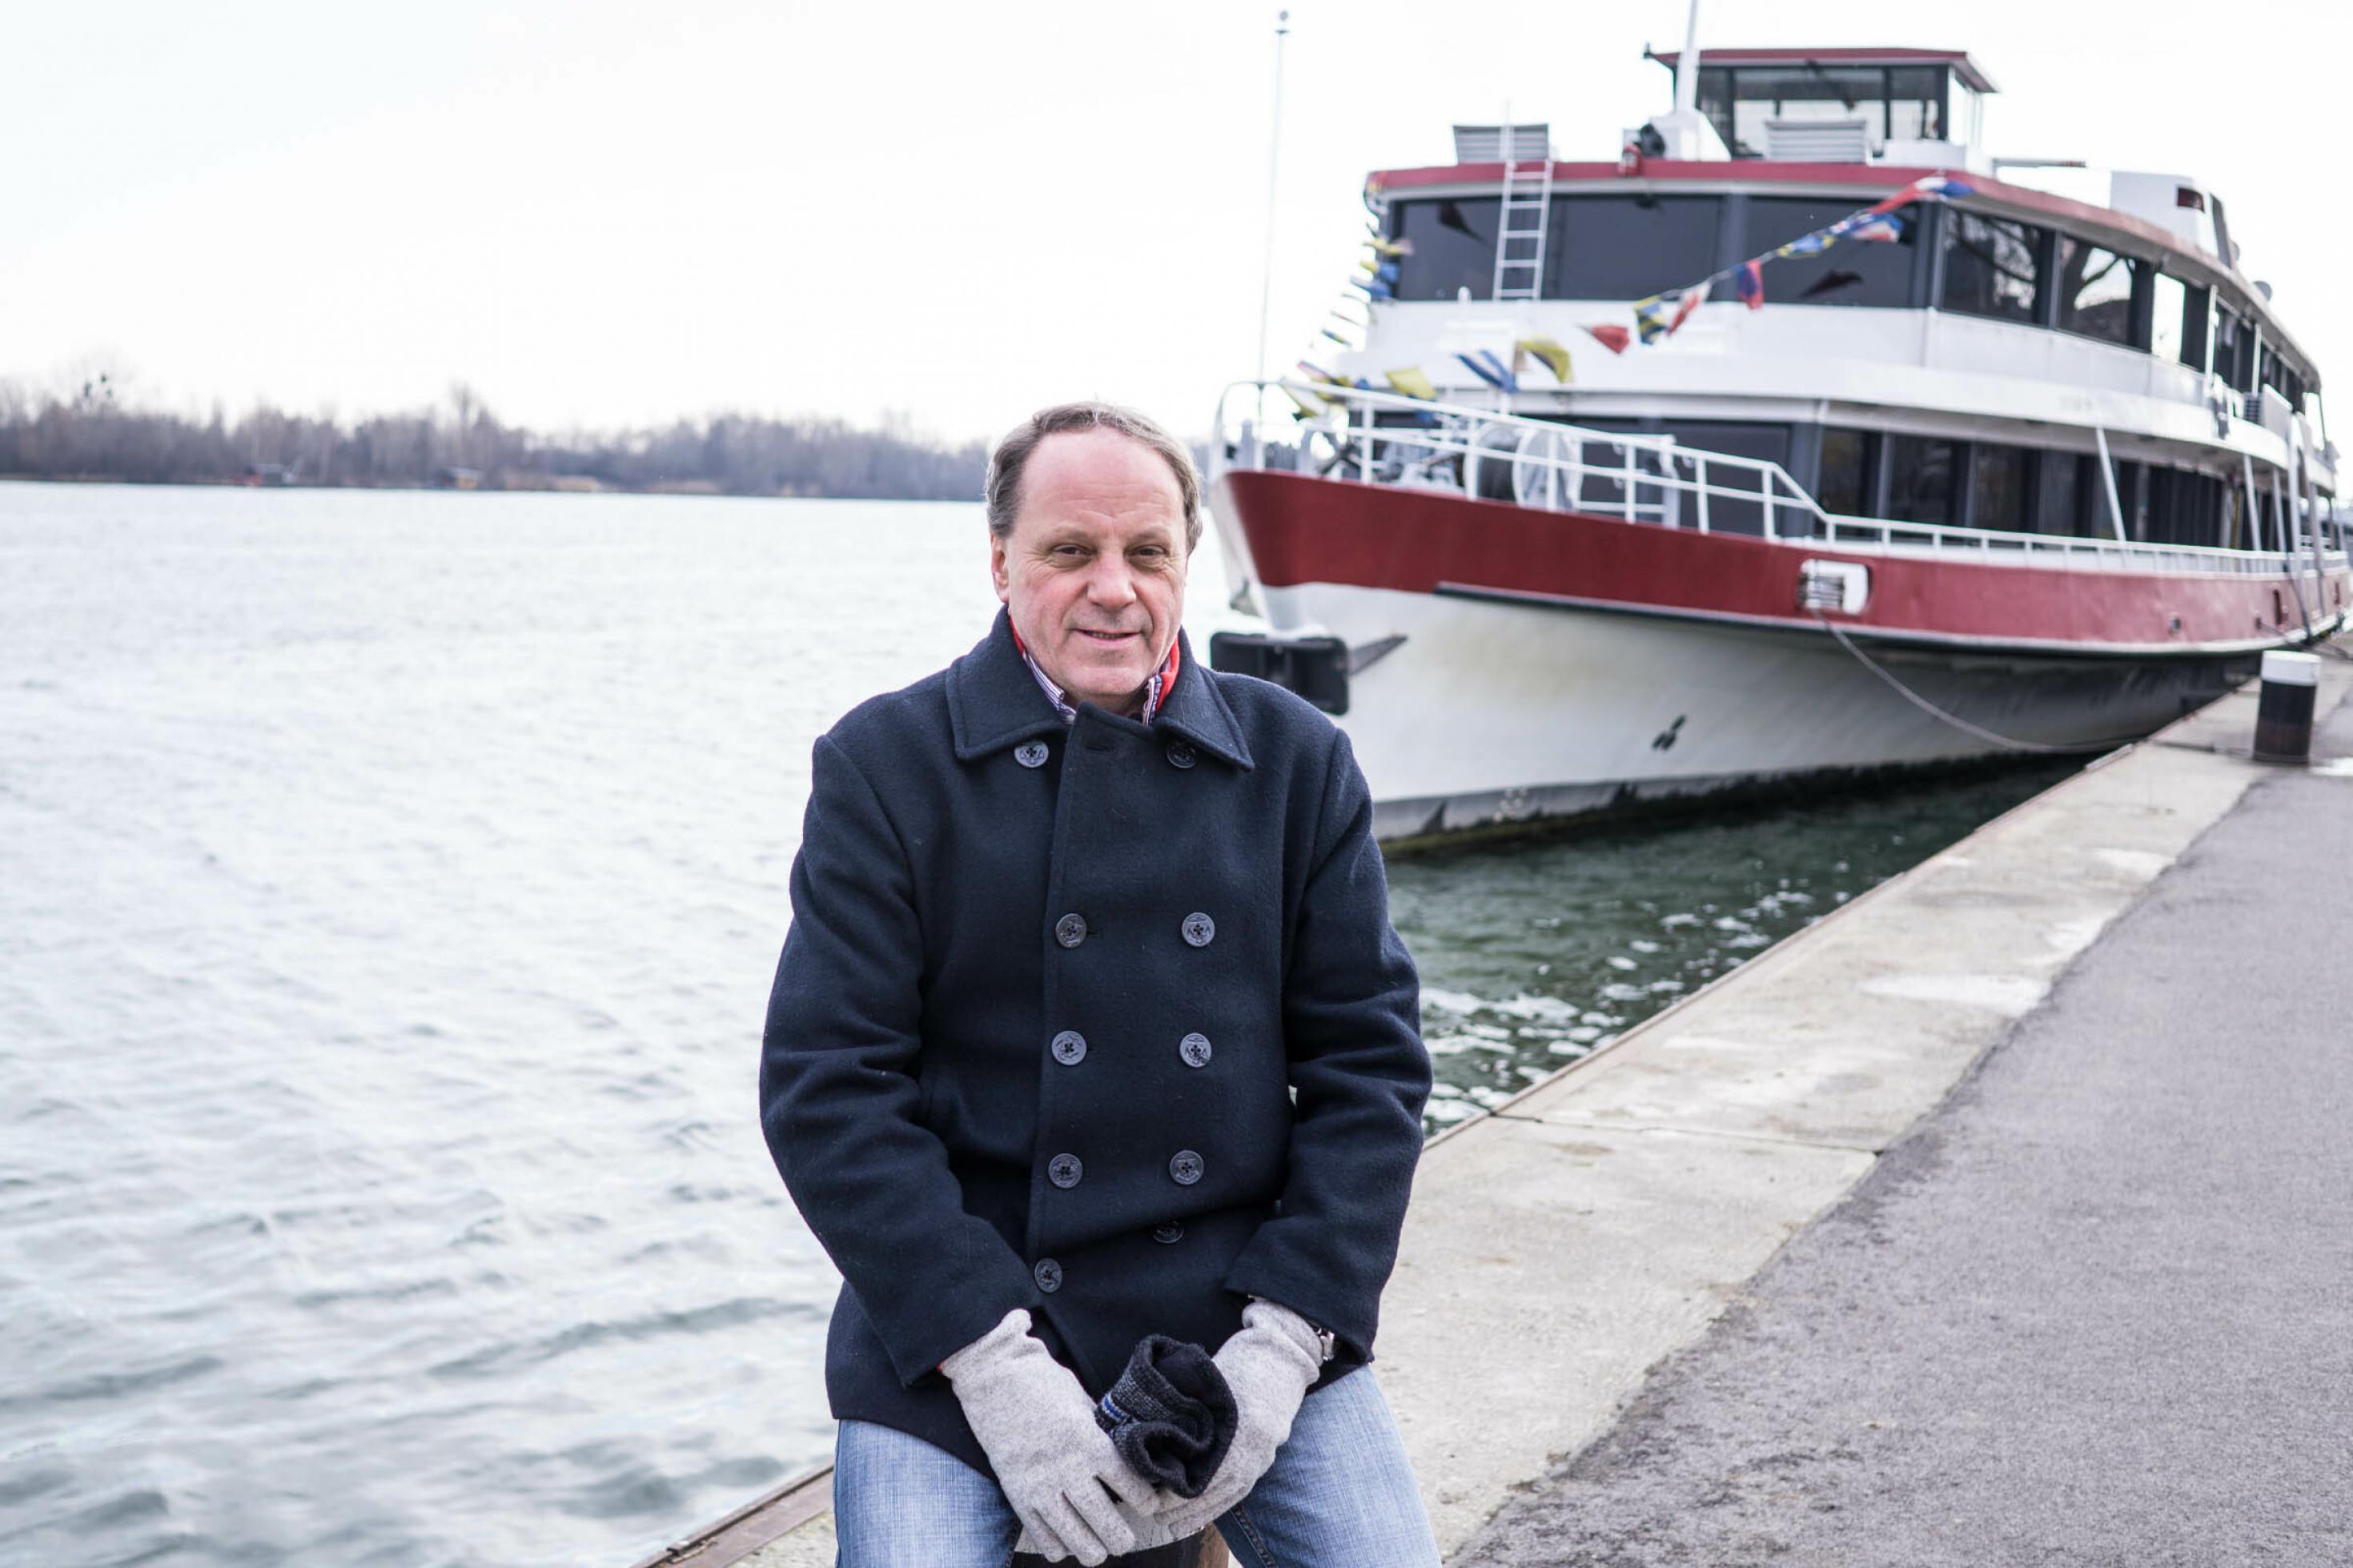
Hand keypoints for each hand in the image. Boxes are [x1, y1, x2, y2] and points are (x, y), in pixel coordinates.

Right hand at [940, 1309, 1157, 1563]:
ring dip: (1094, 1551)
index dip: (1146, 1503)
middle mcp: (1067, 1469)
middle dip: (1123, 1539)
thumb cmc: (1044, 1384)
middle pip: (1107, 1524)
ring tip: (1101, 1548)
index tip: (1149, 1505)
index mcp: (1090, 1442)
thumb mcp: (1083, 1403)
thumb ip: (1100, 1435)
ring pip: (1077, 1540)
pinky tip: (1067, 1540)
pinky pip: (1044, 1538)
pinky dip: (1059, 1547)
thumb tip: (1123, 1461)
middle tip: (1126, 1539)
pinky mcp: (1016, 1495)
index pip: (1131, 1488)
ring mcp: (1039, 1486)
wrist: (993, 1377)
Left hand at [1149, 1300, 1323, 1538]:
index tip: (1144, 1495)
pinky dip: (1215, 1507)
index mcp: (1235, 1435)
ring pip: (1223, 1501)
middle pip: (1208, 1496)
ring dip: (1193, 1514)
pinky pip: (1238, 1494)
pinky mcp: (1264, 1461)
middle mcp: (1251, 1454)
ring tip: (1164, 1520)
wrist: (1282, 1357)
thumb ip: (1182, 1413)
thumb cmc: (1237, 1365)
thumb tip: (1145, 1434)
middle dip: (1175, 1508)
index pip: (1197, 1481)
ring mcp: (1261, 1460)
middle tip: (1146, 1510)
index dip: (1168, 1493)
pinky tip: (1193, 1517)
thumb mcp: (1206, 1386)